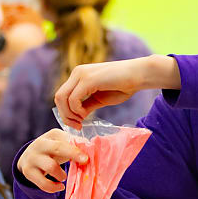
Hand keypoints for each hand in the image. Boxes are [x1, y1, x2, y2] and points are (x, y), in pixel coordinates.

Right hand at [16, 128, 87, 192]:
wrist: (28, 157)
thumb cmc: (52, 151)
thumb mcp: (61, 144)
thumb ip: (75, 146)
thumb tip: (91, 150)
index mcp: (52, 135)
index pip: (66, 140)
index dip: (77, 148)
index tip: (87, 157)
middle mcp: (40, 144)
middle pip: (57, 148)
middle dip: (73, 154)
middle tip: (84, 163)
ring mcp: (32, 158)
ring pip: (51, 167)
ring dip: (61, 174)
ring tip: (64, 177)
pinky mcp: (28, 171)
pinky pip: (43, 183)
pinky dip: (53, 187)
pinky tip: (59, 186)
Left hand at [54, 55, 179, 128]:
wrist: (139, 75)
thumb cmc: (123, 86)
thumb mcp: (100, 99)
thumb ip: (87, 105)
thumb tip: (76, 116)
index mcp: (79, 76)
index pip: (62, 95)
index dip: (66, 112)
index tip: (77, 123)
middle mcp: (77, 73)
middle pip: (59, 97)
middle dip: (65, 115)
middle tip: (77, 125)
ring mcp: (81, 74)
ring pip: (62, 98)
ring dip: (69, 114)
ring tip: (81, 121)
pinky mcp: (88, 79)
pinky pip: (73, 99)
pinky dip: (77, 110)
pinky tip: (86, 114)